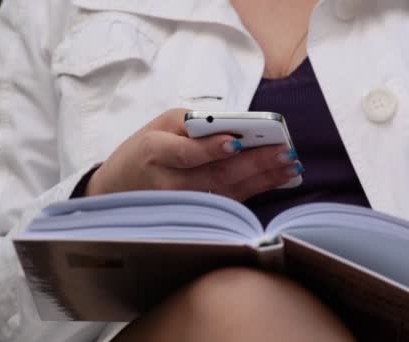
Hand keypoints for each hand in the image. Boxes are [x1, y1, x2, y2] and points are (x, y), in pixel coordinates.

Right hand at [85, 109, 302, 200]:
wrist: (119, 188)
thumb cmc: (146, 149)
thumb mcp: (160, 126)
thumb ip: (196, 124)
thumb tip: (239, 128)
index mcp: (155, 151)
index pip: (186, 153)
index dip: (211, 149)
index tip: (237, 141)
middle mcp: (169, 183)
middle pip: (216, 175)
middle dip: (254, 163)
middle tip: (285, 152)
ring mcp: (184, 204)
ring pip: (229, 192)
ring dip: (264, 179)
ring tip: (290, 165)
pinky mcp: (197, 214)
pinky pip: (230, 200)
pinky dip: (256, 189)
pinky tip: (277, 178)